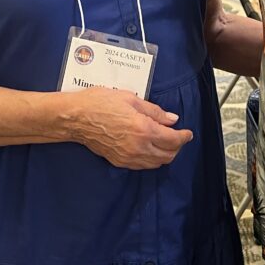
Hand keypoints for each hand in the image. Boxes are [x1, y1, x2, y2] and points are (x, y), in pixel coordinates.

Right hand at [68, 87, 193, 169]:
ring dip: (165, 154)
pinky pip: (143, 165)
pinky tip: (150, 149)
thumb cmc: (101, 102)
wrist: (76, 118)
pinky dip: (152, 159)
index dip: (184, 136)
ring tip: (165, 143)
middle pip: (168, 155)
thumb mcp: (131, 99)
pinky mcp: (120, 162)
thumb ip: (155, 111)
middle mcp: (139, 147)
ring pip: (157, 163)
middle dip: (177, 147)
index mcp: (144, 129)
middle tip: (178, 137)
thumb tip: (173, 120)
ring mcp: (129, 157)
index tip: (188, 132)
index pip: (173, 139)